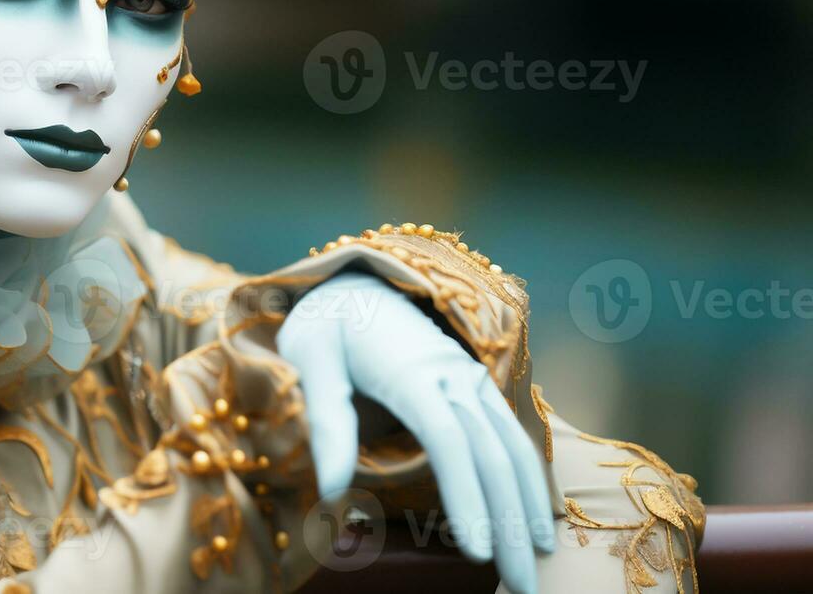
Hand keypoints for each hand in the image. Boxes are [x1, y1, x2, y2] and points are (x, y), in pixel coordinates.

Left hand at [277, 272, 554, 593]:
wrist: (354, 284)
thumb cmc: (325, 329)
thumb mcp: (307, 361)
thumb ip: (324, 421)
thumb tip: (330, 492)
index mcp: (411, 371)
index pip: (449, 441)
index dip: (466, 496)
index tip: (475, 553)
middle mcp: (452, 374)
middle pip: (491, 453)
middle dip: (510, 523)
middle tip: (521, 588)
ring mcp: (470, 379)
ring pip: (512, 445)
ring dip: (530, 506)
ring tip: (540, 562)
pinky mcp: (476, 386)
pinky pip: (512, 434)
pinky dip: (530, 477)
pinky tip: (538, 517)